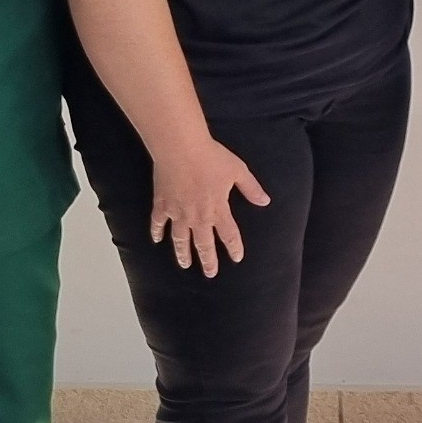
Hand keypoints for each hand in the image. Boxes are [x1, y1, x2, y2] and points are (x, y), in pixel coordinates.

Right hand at [148, 137, 270, 276]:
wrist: (181, 148)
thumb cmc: (212, 157)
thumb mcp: (238, 171)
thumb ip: (251, 189)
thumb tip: (265, 201)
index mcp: (218, 209)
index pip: (229, 235)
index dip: (234, 248)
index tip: (237, 258)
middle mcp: (198, 217)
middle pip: (204, 244)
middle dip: (208, 261)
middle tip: (210, 274)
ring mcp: (177, 213)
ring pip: (180, 239)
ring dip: (182, 254)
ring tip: (185, 264)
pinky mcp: (161, 205)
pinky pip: (158, 223)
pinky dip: (156, 232)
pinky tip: (156, 240)